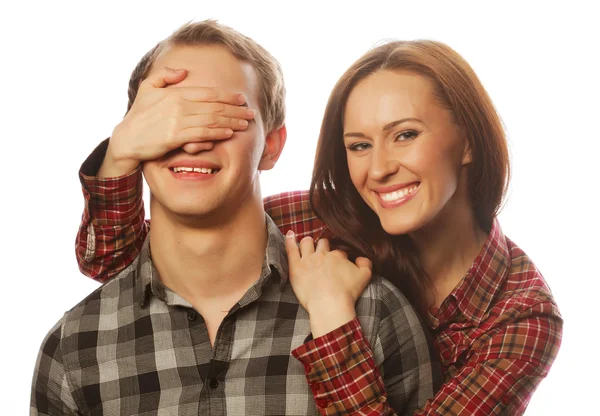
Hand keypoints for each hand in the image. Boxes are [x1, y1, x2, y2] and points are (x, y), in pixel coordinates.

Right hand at [98, 66, 255, 176]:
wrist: (126, 139)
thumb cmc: (139, 114)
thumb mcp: (147, 87)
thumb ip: (165, 75)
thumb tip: (184, 71)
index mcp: (175, 93)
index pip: (208, 93)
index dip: (228, 96)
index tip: (242, 99)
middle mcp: (179, 106)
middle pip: (215, 107)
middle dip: (236, 110)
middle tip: (251, 113)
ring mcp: (178, 122)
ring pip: (212, 121)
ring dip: (232, 122)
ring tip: (245, 124)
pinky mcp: (176, 138)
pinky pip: (202, 134)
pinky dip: (218, 133)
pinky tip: (229, 133)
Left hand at [285, 231, 372, 336]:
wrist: (330, 304)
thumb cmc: (347, 293)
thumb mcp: (365, 276)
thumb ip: (366, 263)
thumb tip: (360, 257)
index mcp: (338, 256)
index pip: (338, 251)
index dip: (338, 257)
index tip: (337, 263)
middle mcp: (322, 254)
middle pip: (322, 243)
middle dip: (323, 246)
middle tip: (322, 253)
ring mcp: (308, 259)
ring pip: (307, 242)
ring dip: (308, 242)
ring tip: (308, 244)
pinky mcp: (296, 267)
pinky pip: (291, 249)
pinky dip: (289, 240)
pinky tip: (289, 234)